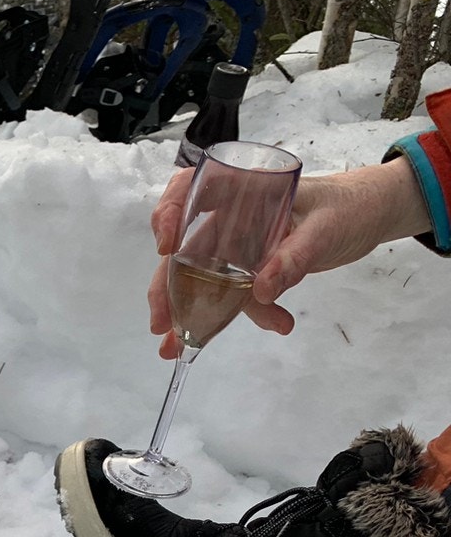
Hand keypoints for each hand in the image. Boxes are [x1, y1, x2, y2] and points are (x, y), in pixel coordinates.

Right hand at [147, 156, 430, 357]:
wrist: (376, 214)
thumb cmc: (352, 205)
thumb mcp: (326, 228)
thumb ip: (294, 256)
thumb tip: (260, 291)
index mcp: (243, 189)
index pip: (187, 190)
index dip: (167, 215)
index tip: (165, 248)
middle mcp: (233, 216)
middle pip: (184, 247)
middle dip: (167, 287)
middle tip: (161, 324)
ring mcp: (241, 244)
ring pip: (202, 277)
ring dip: (191, 313)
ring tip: (177, 347)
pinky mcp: (255, 267)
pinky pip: (239, 292)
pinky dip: (249, 314)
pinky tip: (278, 325)